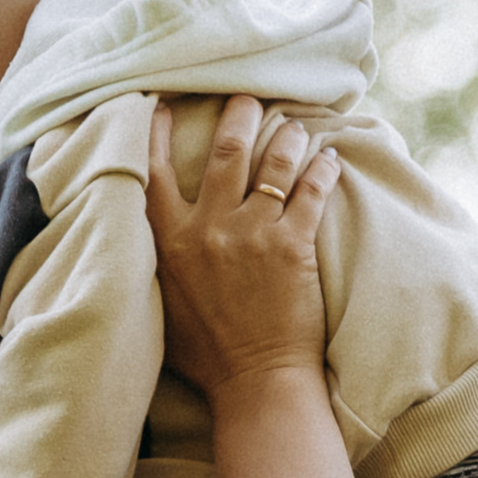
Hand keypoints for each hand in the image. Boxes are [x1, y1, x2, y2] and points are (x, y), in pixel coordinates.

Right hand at [144, 95, 337, 400]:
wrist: (253, 379)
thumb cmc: (204, 352)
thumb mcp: (159, 300)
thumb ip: (157, 259)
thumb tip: (149, 232)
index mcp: (168, 240)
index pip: (156, 169)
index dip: (159, 130)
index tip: (165, 103)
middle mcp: (208, 228)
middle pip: (225, 148)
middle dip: (240, 113)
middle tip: (249, 97)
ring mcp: (252, 233)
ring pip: (273, 162)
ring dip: (287, 136)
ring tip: (295, 126)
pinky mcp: (292, 245)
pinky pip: (311, 190)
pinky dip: (321, 168)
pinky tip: (328, 158)